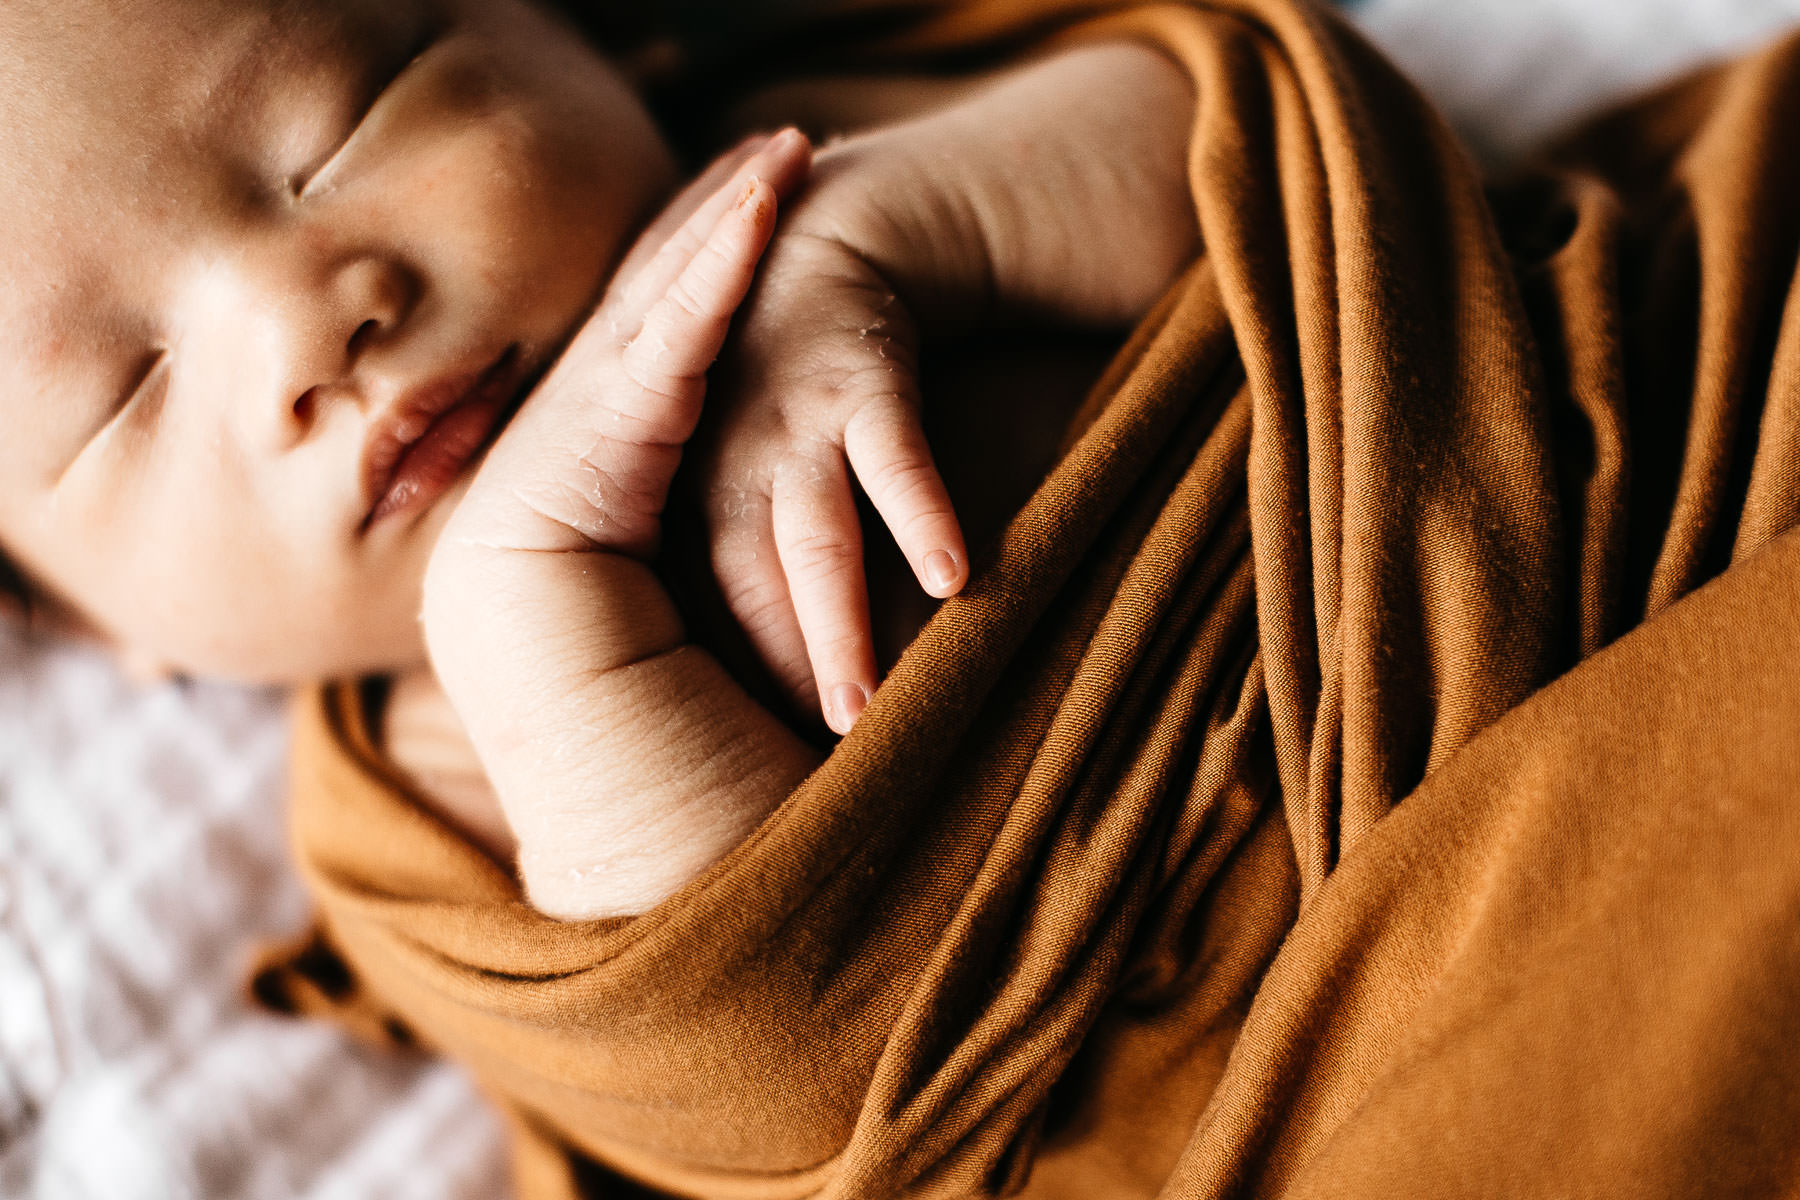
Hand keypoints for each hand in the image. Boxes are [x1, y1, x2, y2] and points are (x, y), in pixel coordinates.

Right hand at [421, 131, 823, 917]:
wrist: (684, 896)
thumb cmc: (740, 805)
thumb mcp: (750, 640)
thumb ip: (742, 553)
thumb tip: (820, 504)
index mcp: (575, 552)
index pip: (648, 397)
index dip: (710, 300)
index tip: (772, 225)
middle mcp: (529, 527)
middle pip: (632, 357)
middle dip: (709, 244)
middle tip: (780, 153)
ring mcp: (513, 525)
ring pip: (633, 355)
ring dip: (715, 245)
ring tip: (787, 159)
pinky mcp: (526, 529)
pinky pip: (640, 388)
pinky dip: (707, 295)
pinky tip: (759, 216)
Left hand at [701, 216, 969, 733]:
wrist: (824, 236)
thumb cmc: (782, 375)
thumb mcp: (732, 451)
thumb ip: (739, 549)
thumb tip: (747, 672)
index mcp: (693, 482)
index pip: (702, 599)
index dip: (727, 672)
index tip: (748, 751)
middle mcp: (733, 457)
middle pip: (747, 583)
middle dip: (772, 671)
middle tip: (797, 768)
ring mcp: (796, 415)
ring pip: (813, 534)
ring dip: (835, 621)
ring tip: (858, 710)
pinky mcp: (866, 376)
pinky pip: (894, 455)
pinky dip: (920, 513)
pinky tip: (951, 578)